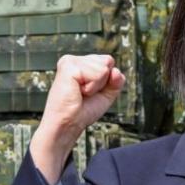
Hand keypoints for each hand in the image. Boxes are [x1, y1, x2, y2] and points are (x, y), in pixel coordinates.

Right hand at [30, 55, 125, 184]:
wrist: (67, 125)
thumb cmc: (82, 111)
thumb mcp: (107, 93)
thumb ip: (116, 80)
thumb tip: (115, 70)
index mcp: (81, 63)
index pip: (108, 61)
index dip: (107, 80)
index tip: (90, 91)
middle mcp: (74, 60)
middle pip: (108, 61)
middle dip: (102, 82)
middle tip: (84, 93)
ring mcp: (70, 61)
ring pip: (104, 68)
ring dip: (96, 86)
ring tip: (80, 93)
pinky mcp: (68, 66)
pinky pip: (97, 74)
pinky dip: (92, 88)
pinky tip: (77, 91)